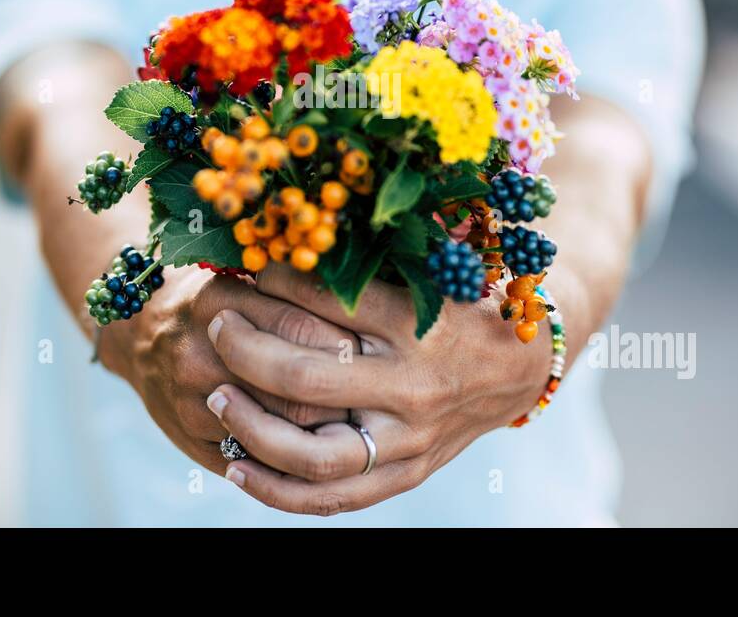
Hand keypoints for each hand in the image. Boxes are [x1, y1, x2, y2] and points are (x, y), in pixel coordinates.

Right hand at [97, 265, 361, 475]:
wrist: (140, 331)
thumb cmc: (213, 295)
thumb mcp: (244, 275)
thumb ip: (294, 289)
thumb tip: (369, 304)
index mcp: (220, 302)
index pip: (303, 330)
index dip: (350, 343)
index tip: (381, 346)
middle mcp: (202, 353)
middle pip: (298, 386)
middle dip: (348, 391)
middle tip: (382, 389)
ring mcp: (194, 401)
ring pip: (281, 429)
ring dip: (327, 427)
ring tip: (364, 417)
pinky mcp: (193, 438)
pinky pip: (257, 457)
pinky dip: (296, 454)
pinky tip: (326, 442)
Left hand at [202, 263, 563, 514]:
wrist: (520, 368)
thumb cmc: (463, 306)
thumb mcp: (427, 269)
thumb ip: (364, 260)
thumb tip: (285, 240)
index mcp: (419, 323)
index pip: (328, 300)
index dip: (276, 282)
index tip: (251, 269)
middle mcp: (414, 384)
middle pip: (305, 378)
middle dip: (245, 350)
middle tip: (217, 325)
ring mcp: (410, 439)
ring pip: (312, 452)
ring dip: (250, 426)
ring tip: (217, 397)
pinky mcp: (406, 474)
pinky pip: (331, 497)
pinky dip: (276, 490)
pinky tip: (235, 467)